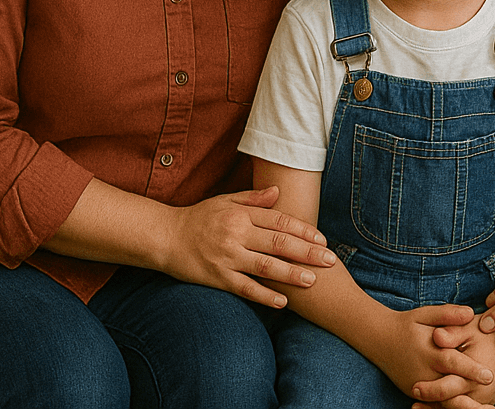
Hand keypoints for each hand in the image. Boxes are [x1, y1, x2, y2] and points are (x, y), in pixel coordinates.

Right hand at [158, 186, 334, 306]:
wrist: (165, 237)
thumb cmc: (199, 218)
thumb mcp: (225, 201)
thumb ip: (253, 199)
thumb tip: (279, 192)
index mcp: (241, 214)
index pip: (279, 221)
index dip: (303, 231)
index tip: (322, 240)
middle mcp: (236, 234)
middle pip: (278, 243)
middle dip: (306, 252)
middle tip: (329, 260)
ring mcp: (227, 257)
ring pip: (265, 266)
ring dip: (291, 274)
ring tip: (312, 280)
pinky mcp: (217, 277)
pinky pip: (244, 288)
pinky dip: (264, 296)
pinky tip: (283, 302)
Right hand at [365, 305, 494, 401]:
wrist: (380, 340)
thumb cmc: (408, 325)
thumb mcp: (426, 314)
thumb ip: (447, 314)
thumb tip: (471, 313)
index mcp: (428, 352)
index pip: (452, 363)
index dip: (471, 370)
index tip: (489, 375)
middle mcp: (423, 372)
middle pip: (450, 386)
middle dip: (470, 392)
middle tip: (492, 397)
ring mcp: (418, 385)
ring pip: (443, 398)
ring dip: (461, 401)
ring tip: (484, 405)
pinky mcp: (416, 392)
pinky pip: (435, 402)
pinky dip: (449, 404)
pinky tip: (466, 404)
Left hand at [411, 317, 494, 408]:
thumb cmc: (492, 331)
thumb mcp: (472, 327)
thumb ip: (453, 331)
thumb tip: (436, 336)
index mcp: (475, 374)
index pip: (448, 389)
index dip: (430, 390)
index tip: (414, 388)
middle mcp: (482, 391)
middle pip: (452, 406)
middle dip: (432, 406)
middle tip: (414, 403)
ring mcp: (486, 398)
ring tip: (419, 408)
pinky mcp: (488, 399)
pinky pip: (468, 408)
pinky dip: (452, 408)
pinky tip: (437, 405)